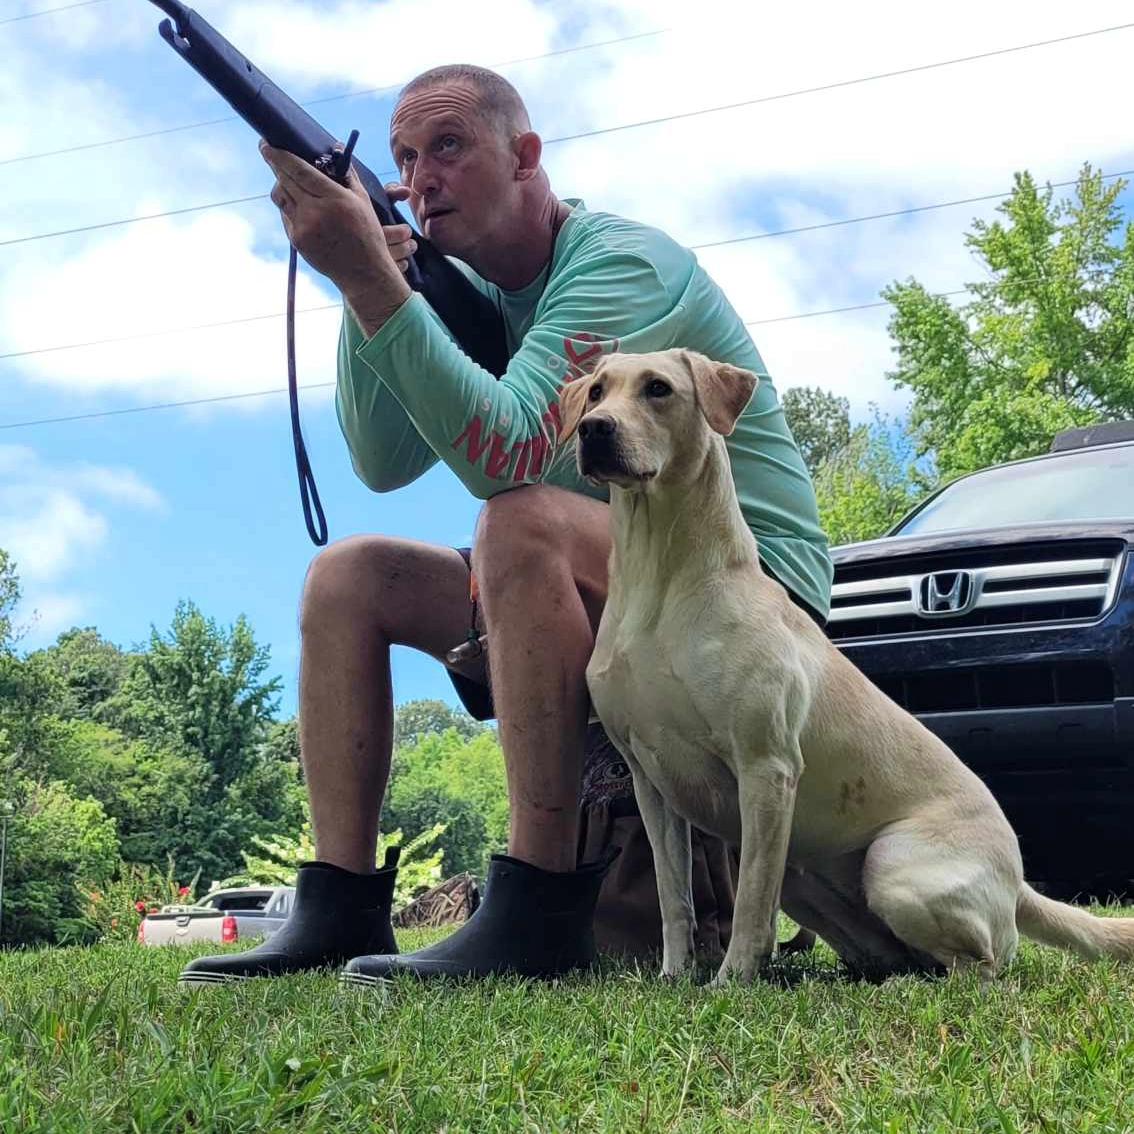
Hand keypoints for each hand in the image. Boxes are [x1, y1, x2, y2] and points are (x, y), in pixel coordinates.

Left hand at [259, 139, 411, 326]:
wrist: (364, 273)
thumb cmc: (367, 234)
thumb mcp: (363, 201)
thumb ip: (347, 173)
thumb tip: (335, 146)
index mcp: (334, 198)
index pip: (299, 170)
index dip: (280, 156)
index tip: (267, 145)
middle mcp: (315, 212)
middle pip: (284, 180)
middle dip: (274, 164)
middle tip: (269, 152)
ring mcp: (303, 228)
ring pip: (280, 197)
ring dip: (281, 184)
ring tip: (286, 179)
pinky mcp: (297, 241)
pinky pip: (285, 215)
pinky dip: (289, 206)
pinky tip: (299, 205)